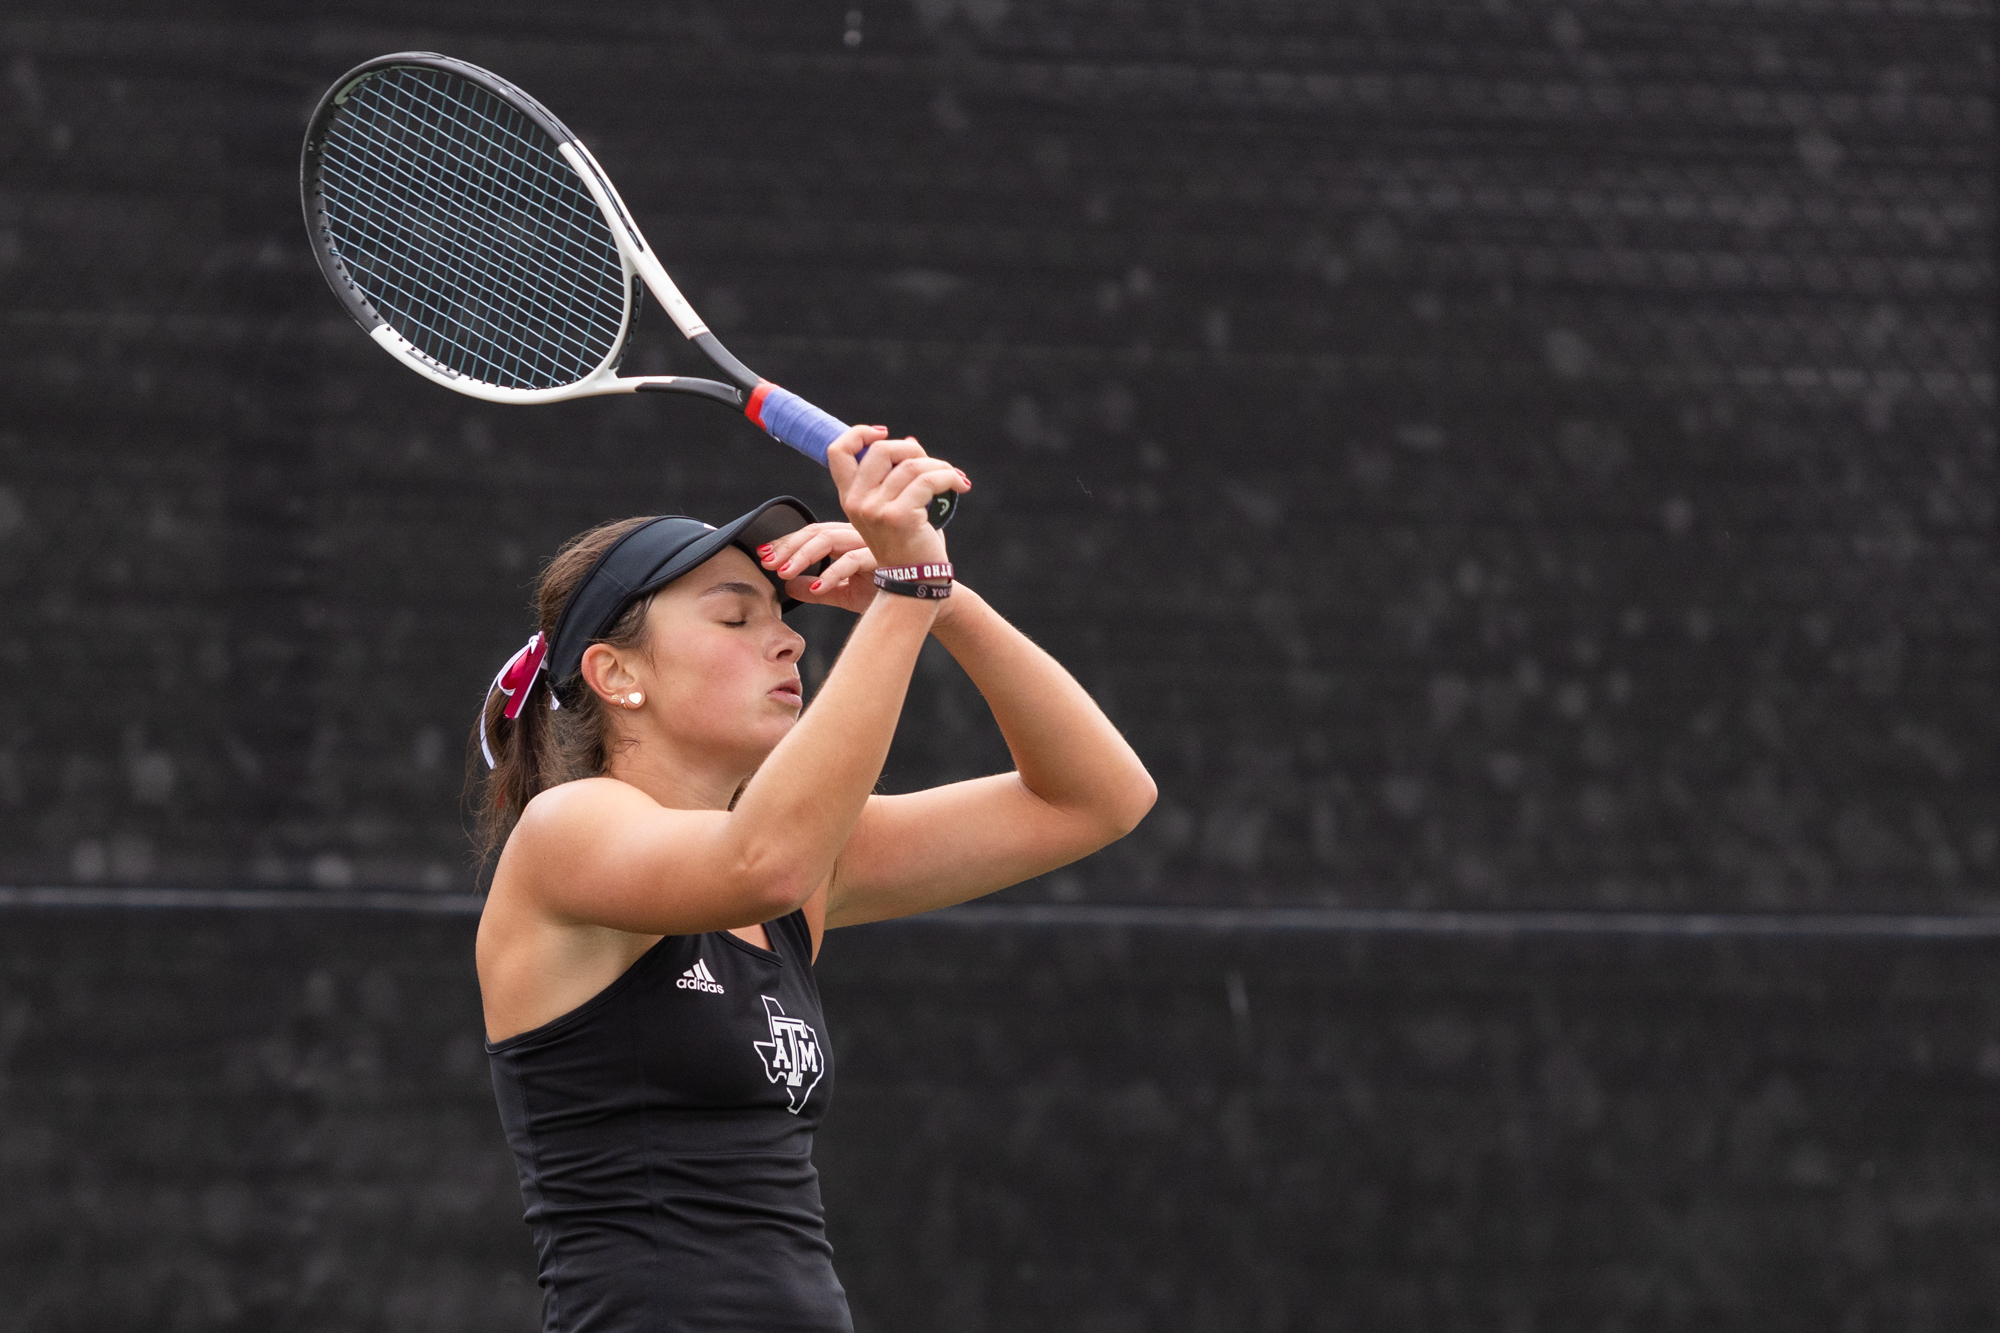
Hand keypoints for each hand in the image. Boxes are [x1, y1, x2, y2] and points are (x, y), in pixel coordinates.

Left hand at [758, 521, 879, 614]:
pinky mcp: (882, 557)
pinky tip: (817, 588)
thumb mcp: (845, 592)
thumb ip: (819, 589)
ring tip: (784, 573)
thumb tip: (789, 588)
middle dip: (789, 546)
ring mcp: (871, 542)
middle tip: (768, 563)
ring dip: (804, 555)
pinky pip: (853, 560)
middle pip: (817, 532)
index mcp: (848, 539)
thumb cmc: (886, 592)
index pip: (812, 533)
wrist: (920, 602)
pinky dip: (834, 573)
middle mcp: (858, 534)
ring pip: (830, 540)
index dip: (787, 543)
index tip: (763, 556)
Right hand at [824, 426, 967, 571]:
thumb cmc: (909, 545)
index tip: (883, 432)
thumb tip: (911, 441)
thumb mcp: (894, 508)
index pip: (839, 451)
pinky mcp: (899, 516)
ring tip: (954, 479)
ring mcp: (876, 509)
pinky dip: (950, 478)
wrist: (914, 584)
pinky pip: (929, 480)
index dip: (859, 433)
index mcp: (850, 498)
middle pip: (881, 449)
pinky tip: (961, 487)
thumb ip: (897, 476)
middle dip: (913, 450)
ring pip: (911, 464)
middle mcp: (857, 502)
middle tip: (934, 466)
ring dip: (940, 466)